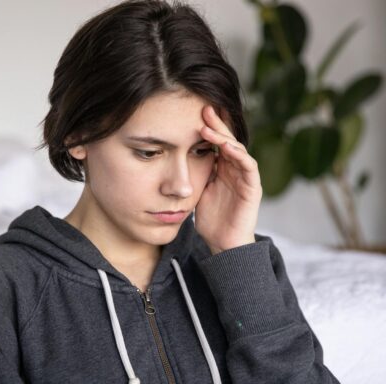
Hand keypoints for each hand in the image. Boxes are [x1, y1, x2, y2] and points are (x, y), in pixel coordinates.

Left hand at [194, 105, 262, 253]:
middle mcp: (234, 169)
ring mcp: (245, 177)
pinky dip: (239, 154)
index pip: (215, 143)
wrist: (223, 244)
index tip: (193, 113)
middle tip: (204, 109)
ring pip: (237, 149)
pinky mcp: (253, 187)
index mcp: (221, 168)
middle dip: (216, 124)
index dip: (207, 128)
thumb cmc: (210, 219)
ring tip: (208, 126)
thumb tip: (176, 157)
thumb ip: (194, 174)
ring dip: (224, 137)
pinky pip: (248, 166)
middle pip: (227, 140)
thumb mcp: (197, 191)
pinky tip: (227, 146)